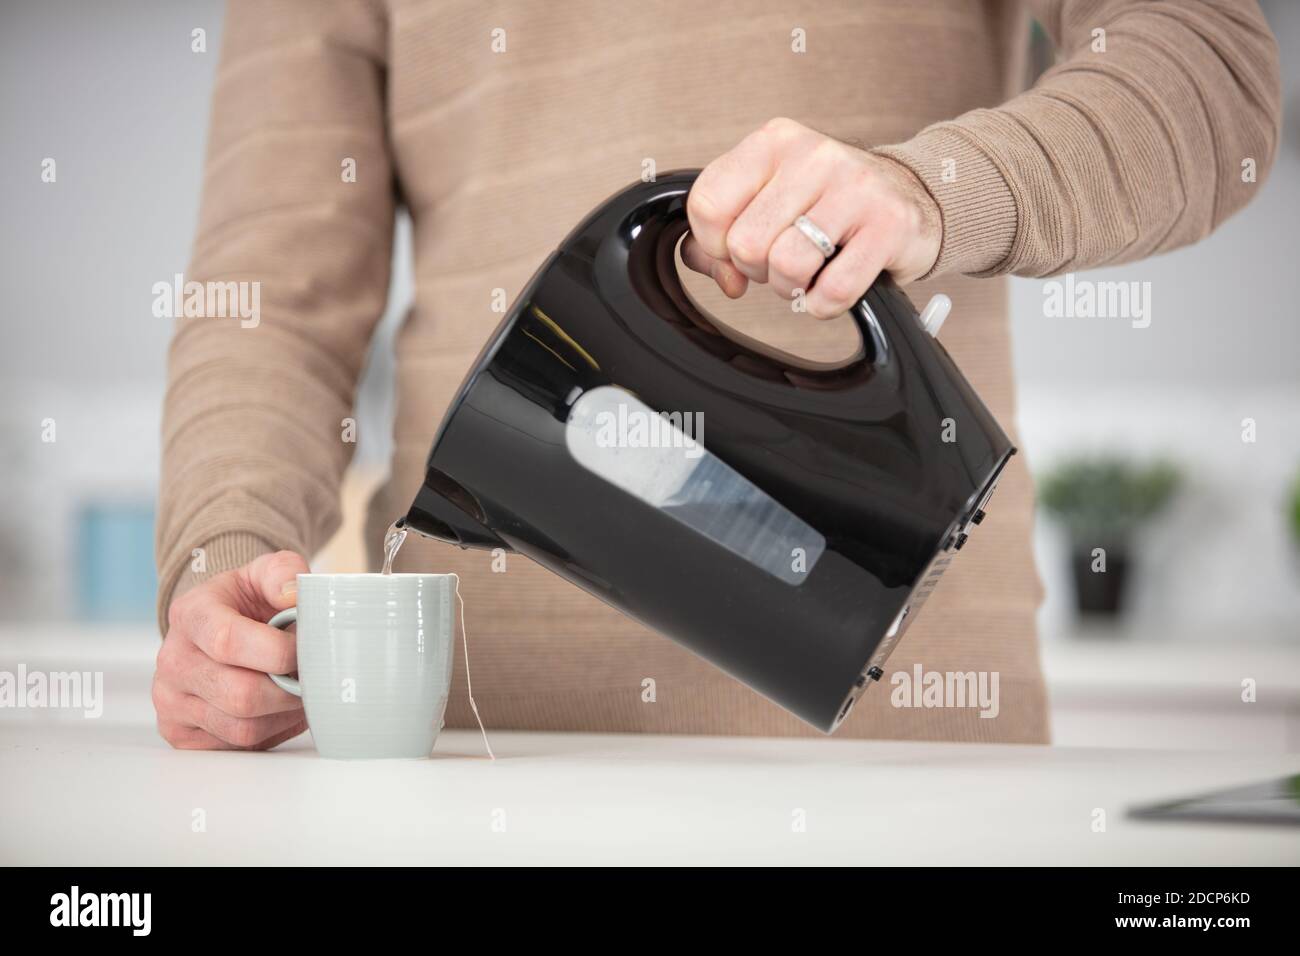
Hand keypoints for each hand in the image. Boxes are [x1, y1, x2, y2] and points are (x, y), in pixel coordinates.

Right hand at [153, 551, 309, 749]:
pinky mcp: (180, 732)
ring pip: (243, 728)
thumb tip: (293, 595)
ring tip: (298, 691)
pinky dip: (269, 732)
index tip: (304, 649)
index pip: (228, 642)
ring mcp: (171, 700)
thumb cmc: (248, 603)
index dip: (277, 652)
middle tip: (311, 677)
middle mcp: (173, 660)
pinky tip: (277, 709)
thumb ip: (284, 572)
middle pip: (240, 695)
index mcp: (191, 614)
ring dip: (283, 714)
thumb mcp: (266, 572)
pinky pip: (236, 747)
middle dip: (289, 690)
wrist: (218, 627)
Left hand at [683, 117, 940, 319]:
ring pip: (786, 266)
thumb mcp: (771, 197)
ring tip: (811, 269)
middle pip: (745, 244)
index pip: (708, 205)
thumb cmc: (829, 201)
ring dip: (792, 286)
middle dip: (758, 269)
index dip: (714, 245)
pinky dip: (824, 303)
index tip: (735, 252)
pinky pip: (832, 290)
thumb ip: (724, 230)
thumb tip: (711, 268)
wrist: (911, 195)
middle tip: (784, 258)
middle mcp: (813, 156)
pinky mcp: (888, 226)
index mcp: (773, 142)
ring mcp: (855, 188)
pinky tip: (833, 285)